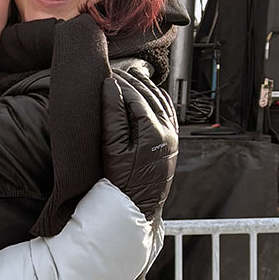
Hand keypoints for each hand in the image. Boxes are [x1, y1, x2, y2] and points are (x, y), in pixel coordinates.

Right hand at [100, 72, 177, 219]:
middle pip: (149, 97)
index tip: (106, 75)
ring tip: (131, 76)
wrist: (137, 206)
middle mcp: (168, 132)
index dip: (120, 84)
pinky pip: (168, 112)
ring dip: (146, 87)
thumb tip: (110, 87)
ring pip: (161, 102)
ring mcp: (172, 137)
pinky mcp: (172, 142)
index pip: (136, 98)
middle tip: (115, 72)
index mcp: (154, 132)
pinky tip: (150, 92)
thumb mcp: (111, 149)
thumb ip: (112, 116)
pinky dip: (159, 98)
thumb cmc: (122, 183)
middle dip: (132, 82)